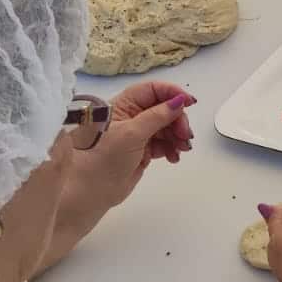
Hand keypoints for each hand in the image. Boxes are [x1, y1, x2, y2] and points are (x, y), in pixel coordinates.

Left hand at [65, 83, 194, 213]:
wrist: (92, 191)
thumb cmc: (104, 158)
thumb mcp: (132, 134)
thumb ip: (157, 116)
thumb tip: (179, 101)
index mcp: (122, 105)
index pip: (151, 90)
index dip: (171, 93)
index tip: (189, 102)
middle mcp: (131, 115)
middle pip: (163, 108)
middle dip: (177, 120)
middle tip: (185, 135)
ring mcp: (138, 133)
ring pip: (166, 126)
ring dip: (178, 135)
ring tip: (182, 149)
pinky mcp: (143, 149)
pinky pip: (164, 143)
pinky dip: (172, 148)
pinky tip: (174, 157)